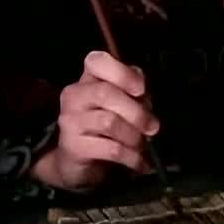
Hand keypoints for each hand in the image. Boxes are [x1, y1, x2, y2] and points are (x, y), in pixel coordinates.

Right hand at [30, 51, 159, 191]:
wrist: (76, 162)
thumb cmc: (103, 127)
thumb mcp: (120, 104)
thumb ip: (133, 92)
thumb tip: (145, 95)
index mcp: (87, 80)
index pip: (95, 61)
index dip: (121, 72)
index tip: (141, 89)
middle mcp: (74, 96)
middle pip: (105, 93)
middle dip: (136, 111)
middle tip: (153, 127)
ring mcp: (70, 121)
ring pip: (109, 122)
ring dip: (134, 136)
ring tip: (143, 145)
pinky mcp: (73, 147)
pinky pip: (110, 149)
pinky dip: (131, 157)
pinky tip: (139, 162)